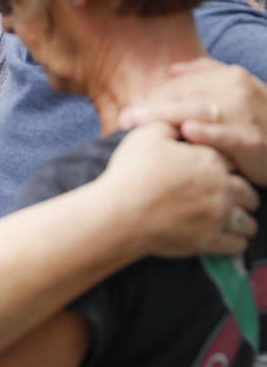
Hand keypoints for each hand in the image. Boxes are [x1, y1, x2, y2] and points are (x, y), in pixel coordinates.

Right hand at [100, 123, 257, 257]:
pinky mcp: (209, 241)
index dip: (223, 164)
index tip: (216, 169)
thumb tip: (178, 121)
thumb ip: (168, 124)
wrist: (120, 212)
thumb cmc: (131, 172)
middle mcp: (221, 189)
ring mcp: (217, 217)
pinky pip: (236, 244)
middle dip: (242, 192)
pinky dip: (237, 242)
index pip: (230, 161)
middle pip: (246, 191)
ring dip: (244, 218)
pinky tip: (233, 239)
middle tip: (235, 196)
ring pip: (245, 219)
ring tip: (238, 220)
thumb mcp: (146, 135)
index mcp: (210, 161)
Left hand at [119, 59, 266, 184]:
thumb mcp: (236, 90)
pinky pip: (227, 135)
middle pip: (183, 95)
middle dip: (149, 106)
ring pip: (198, 111)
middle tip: (122, 118)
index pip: (181, 83)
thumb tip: (171, 69)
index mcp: (227, 76)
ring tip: (135, 122)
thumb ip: (205, 74)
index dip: (152, 95)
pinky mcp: (253, 139)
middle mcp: (236, 89)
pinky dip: (208, 133)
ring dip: (164, 116)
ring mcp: (245, 113)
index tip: (128, 105)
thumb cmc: (258, 118)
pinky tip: (189, 132)